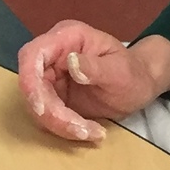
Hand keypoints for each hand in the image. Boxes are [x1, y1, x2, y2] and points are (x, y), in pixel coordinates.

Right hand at [15, 22, 169, 143]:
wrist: (139, 86)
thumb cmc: (134, 73)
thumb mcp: (121, 71)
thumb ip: (96, 67)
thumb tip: (70, 62)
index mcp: (68, 37)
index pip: (33, 53)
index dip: (30, 81)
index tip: (42, 108)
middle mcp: (53, 54)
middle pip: (31, 84)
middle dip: (50, 112)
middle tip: (80, 130)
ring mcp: (50, 75)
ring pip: (36, 103)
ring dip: (58, 123)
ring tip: (91, 132)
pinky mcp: (52, 95)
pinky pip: (46, 114)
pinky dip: (63, 127)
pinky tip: (88, 131)